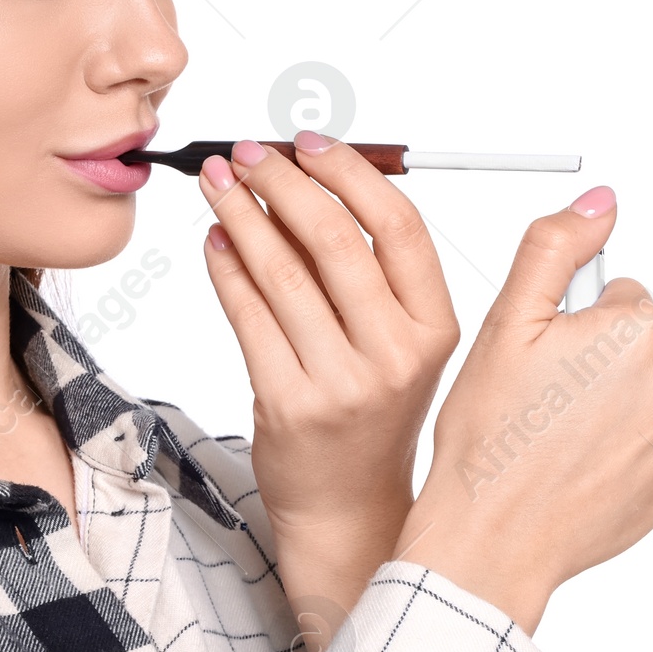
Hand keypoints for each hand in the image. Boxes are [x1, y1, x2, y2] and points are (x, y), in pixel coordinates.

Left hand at [200, 133, 460, 651]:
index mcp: (436, 328)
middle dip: (283, 183)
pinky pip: (247, 317)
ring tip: (219, 184)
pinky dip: (226, 268)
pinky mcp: (286, 404)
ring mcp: (341, 383)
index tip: (308, 144)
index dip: (349, 174)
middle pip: (336, 241)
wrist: (348, 507)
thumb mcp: (398, 345)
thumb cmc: (371, 415)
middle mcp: (395, 355)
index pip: (399, 227)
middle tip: (247, 153)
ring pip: (282, 274)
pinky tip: (215, 240)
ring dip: (243, 215)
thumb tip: (309, 181)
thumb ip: (366, 272)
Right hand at [398, 186, 652, 634]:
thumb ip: (554, 249)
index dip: (567, 326)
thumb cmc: (487, 438)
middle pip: (634, 350)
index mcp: (635, 333)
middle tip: (534, 401)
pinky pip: (645, 452)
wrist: (490, 538)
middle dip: (590, 367)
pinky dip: (612, 456)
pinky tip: (567, 470)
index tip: (535, 360)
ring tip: (547, 440)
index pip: (616, 298)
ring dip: (603, 412)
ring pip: (639, 401)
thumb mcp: (504, 324)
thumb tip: (599, 204)